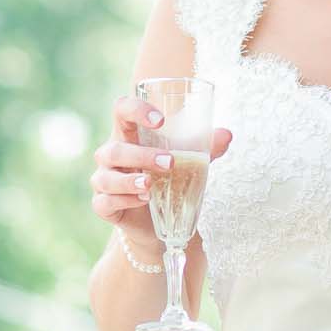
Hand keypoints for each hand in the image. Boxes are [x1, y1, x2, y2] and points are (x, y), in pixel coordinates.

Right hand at [89, 94, 231, 241]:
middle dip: (141, 155)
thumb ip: (206, 148)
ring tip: (151, 185)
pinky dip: (124, 201)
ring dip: (129, 180)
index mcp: (129, 134)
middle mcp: (111, 155)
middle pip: (115, 149)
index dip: (135, 109)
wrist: (158, 220)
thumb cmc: (168, 177)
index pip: (121, 110)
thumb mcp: (189, 160)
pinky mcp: (103, 205)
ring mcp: (103, 180)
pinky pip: (105, 202)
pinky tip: (142, 200)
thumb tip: (227, 134)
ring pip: (106, 177)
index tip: (160, 119)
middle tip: (169, 163)